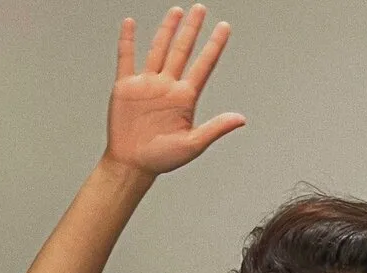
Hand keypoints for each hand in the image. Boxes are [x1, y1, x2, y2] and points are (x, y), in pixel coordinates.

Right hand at [103, 4, 245, 178]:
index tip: (224, 27)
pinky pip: (126, 58)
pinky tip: (131, 24)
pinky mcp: (126, 86)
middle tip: (201, 9)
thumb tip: (241, 119)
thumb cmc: (163, 158)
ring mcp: (147, 84)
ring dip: (167, 30)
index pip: (204, 65)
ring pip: (158, 49)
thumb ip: (216, 128)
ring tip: (177, 11)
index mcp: (185, 98)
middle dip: (192, 30)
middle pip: (182, 51)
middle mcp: (168, 86)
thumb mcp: (193, 144)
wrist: (134, 163)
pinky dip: (128, 41)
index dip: (214, 46)